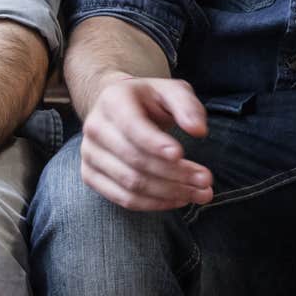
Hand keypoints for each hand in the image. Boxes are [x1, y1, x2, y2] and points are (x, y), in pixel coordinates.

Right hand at [79, 75, 214, 210]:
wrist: (119, 110)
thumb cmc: (150, 100)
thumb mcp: (172, 91)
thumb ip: (187, 106)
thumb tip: (198, 130)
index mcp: (113, 100)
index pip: (132, 127)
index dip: (155, 144)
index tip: (181, 154)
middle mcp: (95, 127)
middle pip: (135, 160)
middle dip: (175, 174)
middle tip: (206, 180)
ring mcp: (89, 154)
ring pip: (131, 183)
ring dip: (169, 193)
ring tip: (200, 193)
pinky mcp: (90, 176)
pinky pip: (124, 199)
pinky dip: (154, 204)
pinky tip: (179, 200)